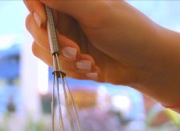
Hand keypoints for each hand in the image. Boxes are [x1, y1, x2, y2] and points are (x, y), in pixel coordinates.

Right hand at [23, 0, 161, 87]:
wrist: (145, 64)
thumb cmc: (128, 32)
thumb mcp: (97, 12)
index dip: (35, 10)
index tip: (45, 22)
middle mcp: (65, 15)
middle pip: (34, 27)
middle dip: (54, 44)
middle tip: (76, 51)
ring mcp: (66, 38)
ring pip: (42, 50)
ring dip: (65, 61)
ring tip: (90, 64)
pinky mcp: (70, 59)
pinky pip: (56, 67)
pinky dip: (73, 71)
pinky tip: (94, 70)